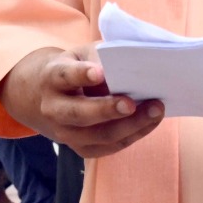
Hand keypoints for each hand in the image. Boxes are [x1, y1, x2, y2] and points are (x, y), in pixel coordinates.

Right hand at [0, 47, 164, 159]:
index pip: (64, 76)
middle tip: (132, 103)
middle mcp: (53, 109)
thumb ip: (101, 56)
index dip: (81, 74)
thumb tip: (132, 65)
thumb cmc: (74, 69)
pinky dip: (133, 135)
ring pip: (98, 135)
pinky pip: (109, 147)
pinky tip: (150, 122)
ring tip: (156, 110)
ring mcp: (65, 133)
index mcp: (51, 78)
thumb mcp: (81, 54)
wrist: (46, 97)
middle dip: (107, 110)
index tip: (100, 72)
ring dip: (130, 125)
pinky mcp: (81, 148)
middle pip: (79, 113)